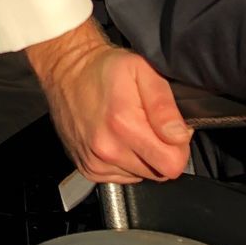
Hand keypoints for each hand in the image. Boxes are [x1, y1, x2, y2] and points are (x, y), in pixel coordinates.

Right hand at [26, 20, 190, 182]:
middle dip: (160, 152)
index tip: (169, 129)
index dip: (178, 147)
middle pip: (158, 173)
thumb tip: (179, 136)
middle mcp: (107, 149)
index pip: (173, 165)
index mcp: (124, 125)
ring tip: (129, 128)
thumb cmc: (104, 67)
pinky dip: (124, 160)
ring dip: (141, 157)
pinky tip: (115, 137)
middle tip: (148, 124)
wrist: (66, 69)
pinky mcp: (87, 169)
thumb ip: (164, 105)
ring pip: (140, 176)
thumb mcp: (143, 70)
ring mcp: (95, 162)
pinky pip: (121, 177)